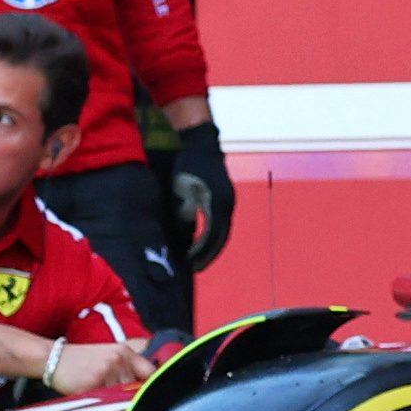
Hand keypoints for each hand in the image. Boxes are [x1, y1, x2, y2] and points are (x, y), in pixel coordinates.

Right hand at [42, 334, 155, 399]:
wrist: (53, 358)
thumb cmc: (83, 359)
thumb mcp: (109, 354)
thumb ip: (129, 366)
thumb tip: (148, 386)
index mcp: (124, 352)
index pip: (150, 372)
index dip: (150, 385)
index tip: (148, 394)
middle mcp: (116, 361)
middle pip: (135, 389)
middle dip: (127, 395)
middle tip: (112, 393)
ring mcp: (104, 373)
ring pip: (119, 398)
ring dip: (112, 401)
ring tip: (98, 391)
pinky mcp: (90, 386)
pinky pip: (102, 402)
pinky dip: (98, 403)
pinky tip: (89, 394)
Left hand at [162, 120, 232, 274]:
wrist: (201, 142)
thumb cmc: (187, 164)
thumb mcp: (181, 189)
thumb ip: (184, 211)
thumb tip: (186, 232)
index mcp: (217, 203)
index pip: (211, 235)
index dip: (201, 251)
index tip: (190, 261)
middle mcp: (227, 204)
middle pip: (221, 237)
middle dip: (209, 254)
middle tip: (196, 267)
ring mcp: (229, 200)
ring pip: (224, 231)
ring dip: (213, 246)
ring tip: (200, 259)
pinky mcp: (226, 197)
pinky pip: (222, 222)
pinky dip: (215, 234)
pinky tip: (204, 241)